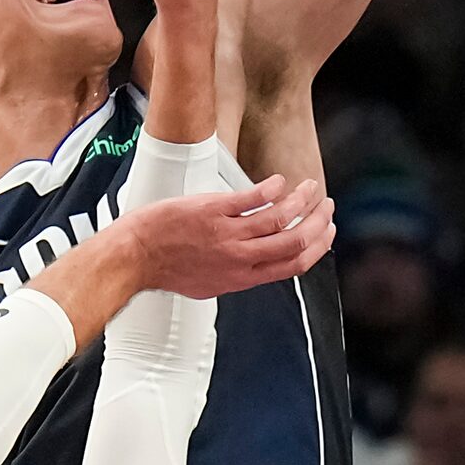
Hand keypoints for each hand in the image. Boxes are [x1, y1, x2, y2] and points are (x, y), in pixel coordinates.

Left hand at [129, 177, 334, 297]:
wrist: (136, 256)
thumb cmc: (168, 268)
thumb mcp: (210, 284)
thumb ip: (239, 274)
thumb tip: (259, 265)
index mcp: (243, 278)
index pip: (294, 264)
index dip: (318, 247)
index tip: (327, 232)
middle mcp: (240, 258)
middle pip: (295, 240)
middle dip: (318, 222)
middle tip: (326, 206)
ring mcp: (228, 234)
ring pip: (280, 217)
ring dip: (302, 200)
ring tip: (310, 187)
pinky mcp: (214, 211)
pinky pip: (254, 198)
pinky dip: (273, 188)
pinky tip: (280, 181)